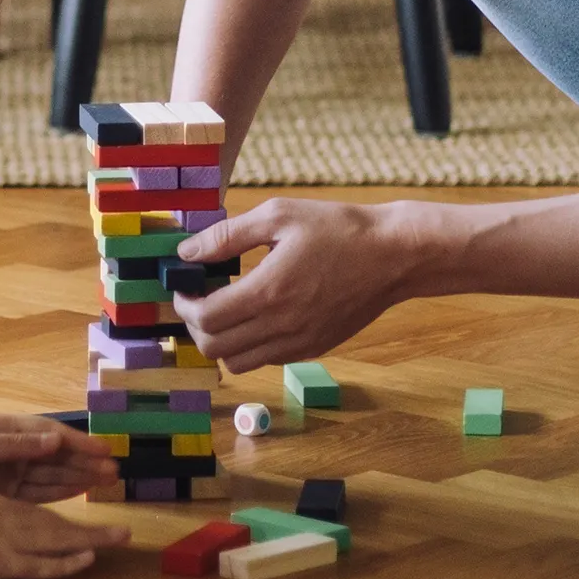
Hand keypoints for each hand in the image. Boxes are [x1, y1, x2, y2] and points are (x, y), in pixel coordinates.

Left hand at [0, 414, 119, 499]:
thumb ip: (17, 444)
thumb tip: (55, 440)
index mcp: (10, 429)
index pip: (51, 434)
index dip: (79, 442)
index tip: (104, 449)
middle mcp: (18, 448)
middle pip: (59, 455)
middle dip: (87, 462)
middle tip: (115, 469)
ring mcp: (16, 470)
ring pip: (55, 474)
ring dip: (81, 476)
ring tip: (108, 480)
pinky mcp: (12, 492)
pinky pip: (43, 491)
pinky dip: (64, 491)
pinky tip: (83, 490)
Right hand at [0, 492, 129, 578]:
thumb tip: (5, 523)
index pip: (41, 509)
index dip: (69, 517)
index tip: (90, 523)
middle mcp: (10, 516)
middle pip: (59, 522)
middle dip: (92, 527)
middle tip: (123, 532)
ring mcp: (8, 539)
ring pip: (57, 538)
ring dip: (90, 539)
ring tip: (118, 539)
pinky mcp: (2, 563)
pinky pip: (40, 564)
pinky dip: (64, 562)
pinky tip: (86, 559)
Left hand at [173, 197, 414, 372]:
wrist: (393, 255)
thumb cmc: (338, 228)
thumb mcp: (279, 215)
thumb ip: (226, 236)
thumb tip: (187, 251)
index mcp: (268, 292)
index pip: (205, 318)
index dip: (184, 304)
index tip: (185, 286)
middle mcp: (281, 326)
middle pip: (214, 348)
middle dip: (196, 325)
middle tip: (199, 299)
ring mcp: (299, 343)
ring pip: (238, 364)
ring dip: (221, 342)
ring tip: (225, 311)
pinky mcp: (314, 348)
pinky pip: (266, 361)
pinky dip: (250, 347)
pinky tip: (257, 316)